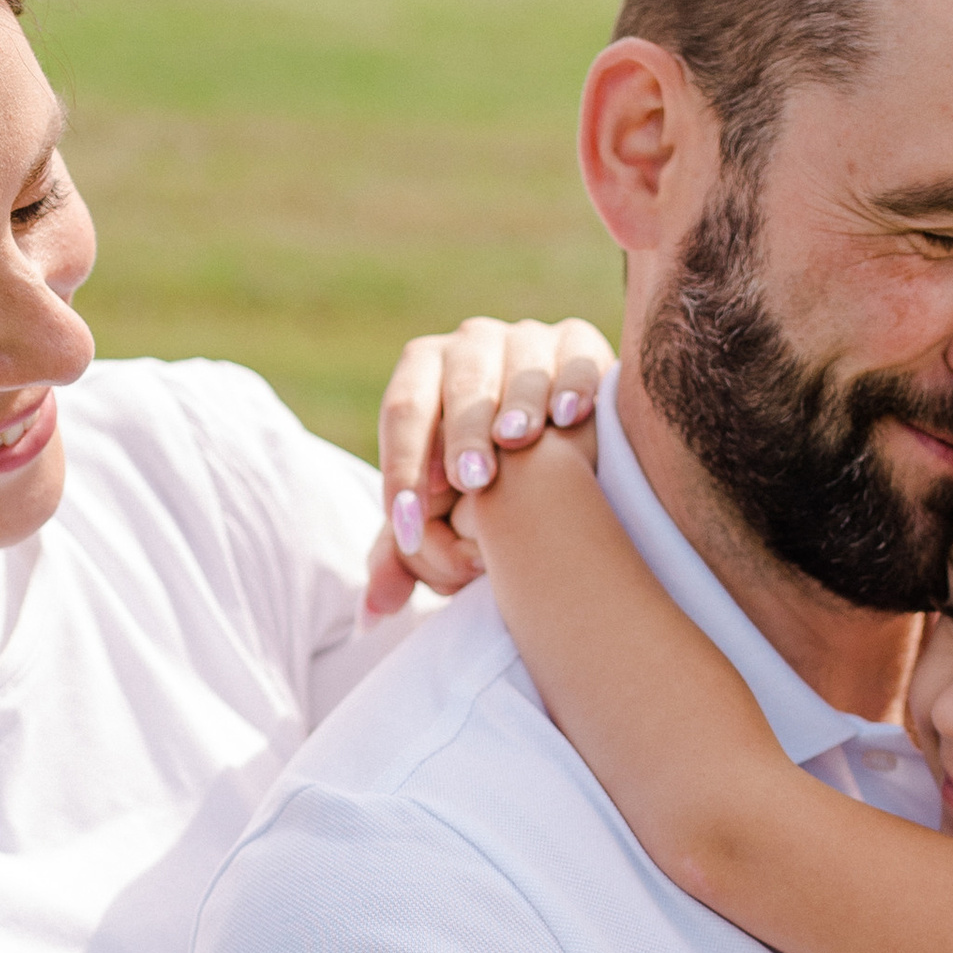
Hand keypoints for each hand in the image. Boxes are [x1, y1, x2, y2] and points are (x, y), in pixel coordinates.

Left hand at [367, 313, 616, 612]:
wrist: (557, 444)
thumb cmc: (487, 485)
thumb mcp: (440, 515)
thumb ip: (405, 555)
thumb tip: (371, 615)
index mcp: (422, 369)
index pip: (403, 411)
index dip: (403, 463)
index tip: (414, 520)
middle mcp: (471, 343)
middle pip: (460, 384)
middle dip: (463, 432)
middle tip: (471, 481)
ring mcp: (528, 336)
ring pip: (520, 364)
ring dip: (518, 403)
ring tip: (517, 442)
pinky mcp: (581, 340)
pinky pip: (578, 355)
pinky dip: (574, 382)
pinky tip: (570, 417)